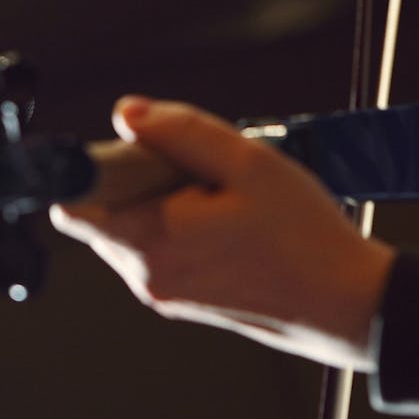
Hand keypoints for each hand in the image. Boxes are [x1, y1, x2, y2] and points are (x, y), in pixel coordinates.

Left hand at [50, 96, 394, 370]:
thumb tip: (126, 113)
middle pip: (101, 210)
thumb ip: (180, 131)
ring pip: (128, 228)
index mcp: (151, 241)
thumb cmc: (303, 237)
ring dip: (157, 202)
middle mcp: (145, 274)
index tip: (133, 153)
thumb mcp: (248, 163)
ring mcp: (161, 291)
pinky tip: (225, 221)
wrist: (346, 305)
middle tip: (195, 173)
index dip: (92, 168)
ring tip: (218, 199)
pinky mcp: (179, 299)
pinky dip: (175, 226)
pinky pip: (155, 249)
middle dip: (134, 180)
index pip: (71, 205)